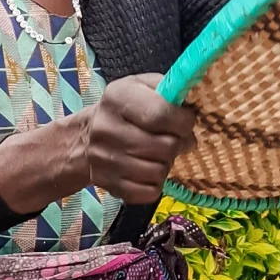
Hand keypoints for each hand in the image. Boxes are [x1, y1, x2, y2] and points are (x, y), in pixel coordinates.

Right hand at [84, 74, 197, 204]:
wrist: (87, 136)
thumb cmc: (126, 108)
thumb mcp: (144, 86)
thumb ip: (170, 91)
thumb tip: (192, 110)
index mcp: (117, 97)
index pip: (160, 115)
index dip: (183, 122)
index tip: (186, 122)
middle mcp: (105, 128)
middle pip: (164, 146)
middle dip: (177, 144)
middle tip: (174, 140)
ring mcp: (103, 158)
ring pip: (159, 172)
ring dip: (166, 164)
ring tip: (159, 155)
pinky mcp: (106, 183)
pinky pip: (148, 193)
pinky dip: (155, 184)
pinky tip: (149, 170)